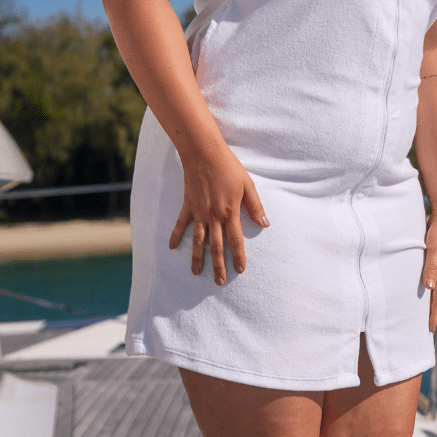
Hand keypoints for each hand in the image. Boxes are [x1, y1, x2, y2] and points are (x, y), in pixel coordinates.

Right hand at [168, 140, 268, 285]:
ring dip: (198, 259)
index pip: (235, 241)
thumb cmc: (229, 168)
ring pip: (198, 241)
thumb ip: (255, 206)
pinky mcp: (188, 206)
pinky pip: (181, 225)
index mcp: (230, 213)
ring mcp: (199, 213)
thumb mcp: (247, 185)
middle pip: (216, 247)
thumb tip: (264, 224)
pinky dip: (176, 236)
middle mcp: (214, 217)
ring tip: (196, 273)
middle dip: (218, 266)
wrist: (204, 154)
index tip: (239, 270)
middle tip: (219, 282)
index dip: (238, 257)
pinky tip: (172, 248)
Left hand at [421, 213, 436, 332]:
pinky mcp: (432, 256)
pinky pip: (426, 275)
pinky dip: (422, 284)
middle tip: (421, 328)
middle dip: (429, 312)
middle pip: (434, 296)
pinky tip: (414, 285)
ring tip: (416, 311)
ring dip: (424, 299)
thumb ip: (431, 267)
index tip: (428, 331)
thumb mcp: (435, 249)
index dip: (433, 315)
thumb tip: (428, 288)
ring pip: (429, 286)